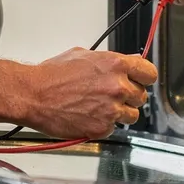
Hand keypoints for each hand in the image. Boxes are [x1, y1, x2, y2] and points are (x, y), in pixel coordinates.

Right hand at [16, 49, 158, 138]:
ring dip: (119, 113)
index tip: (142, 81)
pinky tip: (88, 116)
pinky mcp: (102, 128)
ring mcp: (111, 109)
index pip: (149, 73)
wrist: (33, 95)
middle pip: (141, 96)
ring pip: (131, 115)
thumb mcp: (84, 55)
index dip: (145, 78)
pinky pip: (113, 128)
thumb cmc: (52, 75)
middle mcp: (117, 86)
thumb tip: (127, 63)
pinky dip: (103, 124)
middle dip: (129, 96)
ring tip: (99, 108)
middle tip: (112, 96)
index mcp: (115, 65)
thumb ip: (110, 61)